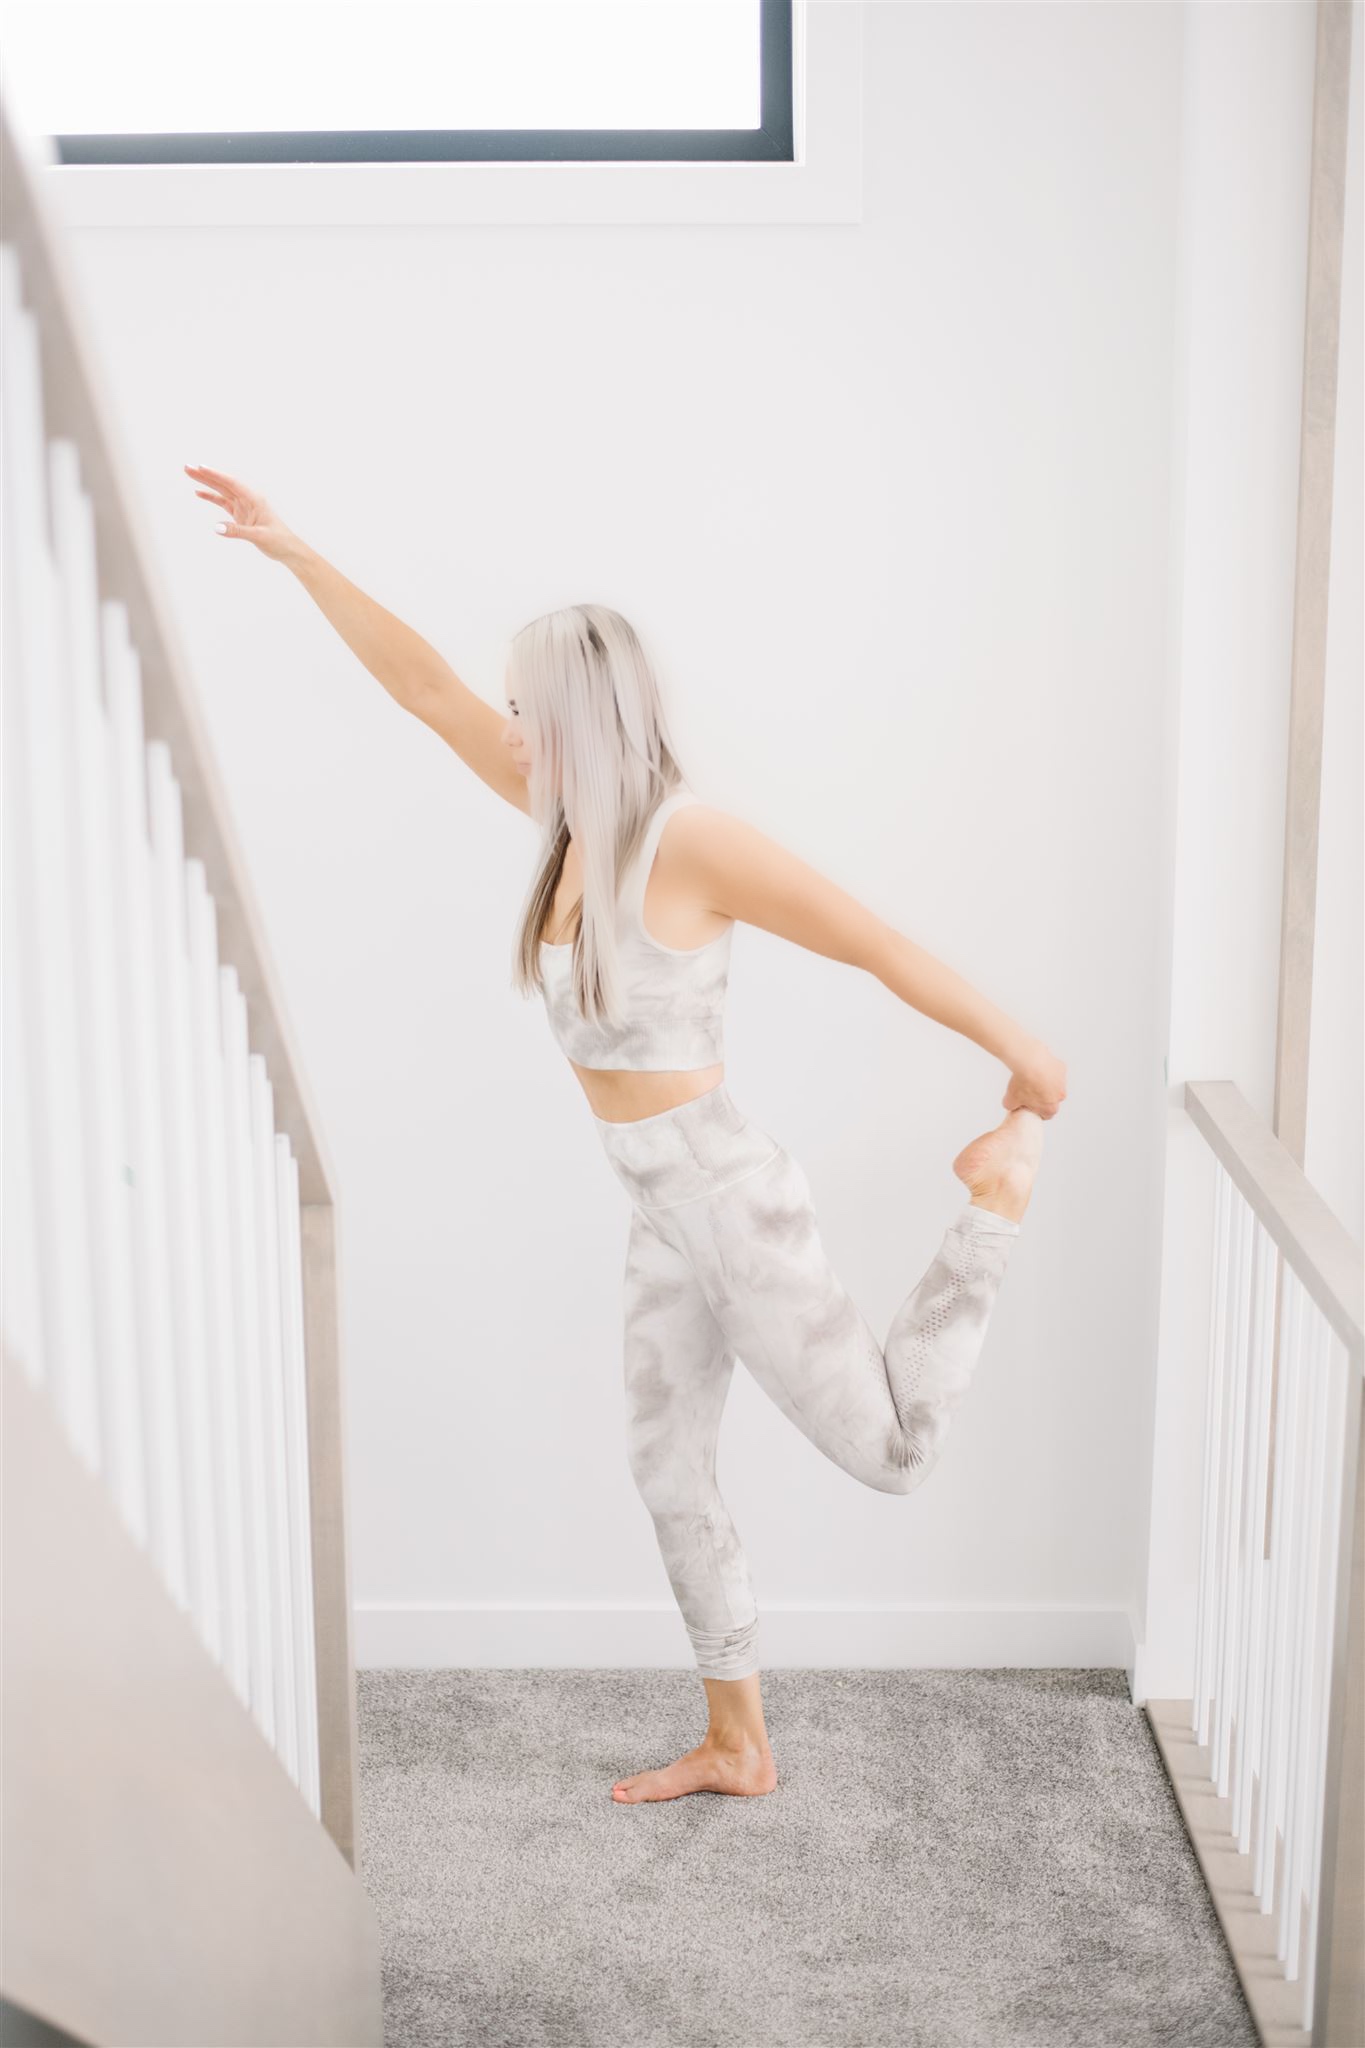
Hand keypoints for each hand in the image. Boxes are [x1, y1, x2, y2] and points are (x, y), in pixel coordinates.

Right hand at [184, 464, 298, 562]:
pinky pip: (223, 503)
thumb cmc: (278, 541)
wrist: (287, 550)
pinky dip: (212, 497)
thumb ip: (237, 531)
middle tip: (187, 467)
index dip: (216, 475)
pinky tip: (199, 493)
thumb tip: (217, 528)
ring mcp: (243, 506)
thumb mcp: (258, 536)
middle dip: (206, 475)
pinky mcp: (240, 515)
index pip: (232, 483)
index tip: (201, 467)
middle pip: (224, 484)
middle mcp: (248, 499)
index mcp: (254, 499)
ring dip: (206, 483)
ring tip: (190, 474)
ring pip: (222, 491)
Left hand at [1003, 1039, 1067, 1118]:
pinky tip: (1037, 1066)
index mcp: (1050, 1108)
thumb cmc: (1022, 1083)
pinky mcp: (1061, 1069)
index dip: (1038, 1111)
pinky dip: (1047, 1070)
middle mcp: (1060, 1097)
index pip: (1046, 1115)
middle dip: (1043, 1096)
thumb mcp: (1009, 1100)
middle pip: (1052, 1100)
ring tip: (1032, 1076)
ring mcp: (1062, 1082)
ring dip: (1046, 1082)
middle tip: (1030, 1089)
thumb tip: (1011, 1105)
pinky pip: (1055, 1071)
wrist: (1030, 1062)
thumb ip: (1011, 1106)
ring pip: (1055, 1085)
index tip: (1030, 1105)